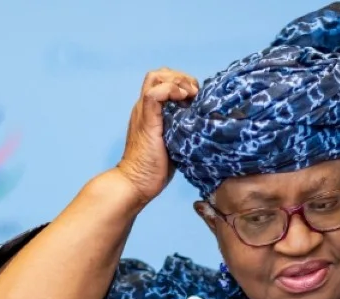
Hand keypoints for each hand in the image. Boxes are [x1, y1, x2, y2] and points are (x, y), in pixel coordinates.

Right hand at [115, 67, 197, 204]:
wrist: (136, 183)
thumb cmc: (155, 169)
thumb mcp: (173, 143)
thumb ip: (181, 130)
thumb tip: (204, 126)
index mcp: (150, 112)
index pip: (163, 82)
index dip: (182, 83)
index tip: (197, 96)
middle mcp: (144, 107)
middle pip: (159, 74)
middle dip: (181, 77)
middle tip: (195, 93)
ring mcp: (143, 112)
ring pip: (156, 77)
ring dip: (177, 80)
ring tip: (191, 94)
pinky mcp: (146, 121)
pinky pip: (154, 94)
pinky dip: (170, 89)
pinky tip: (183, 99)